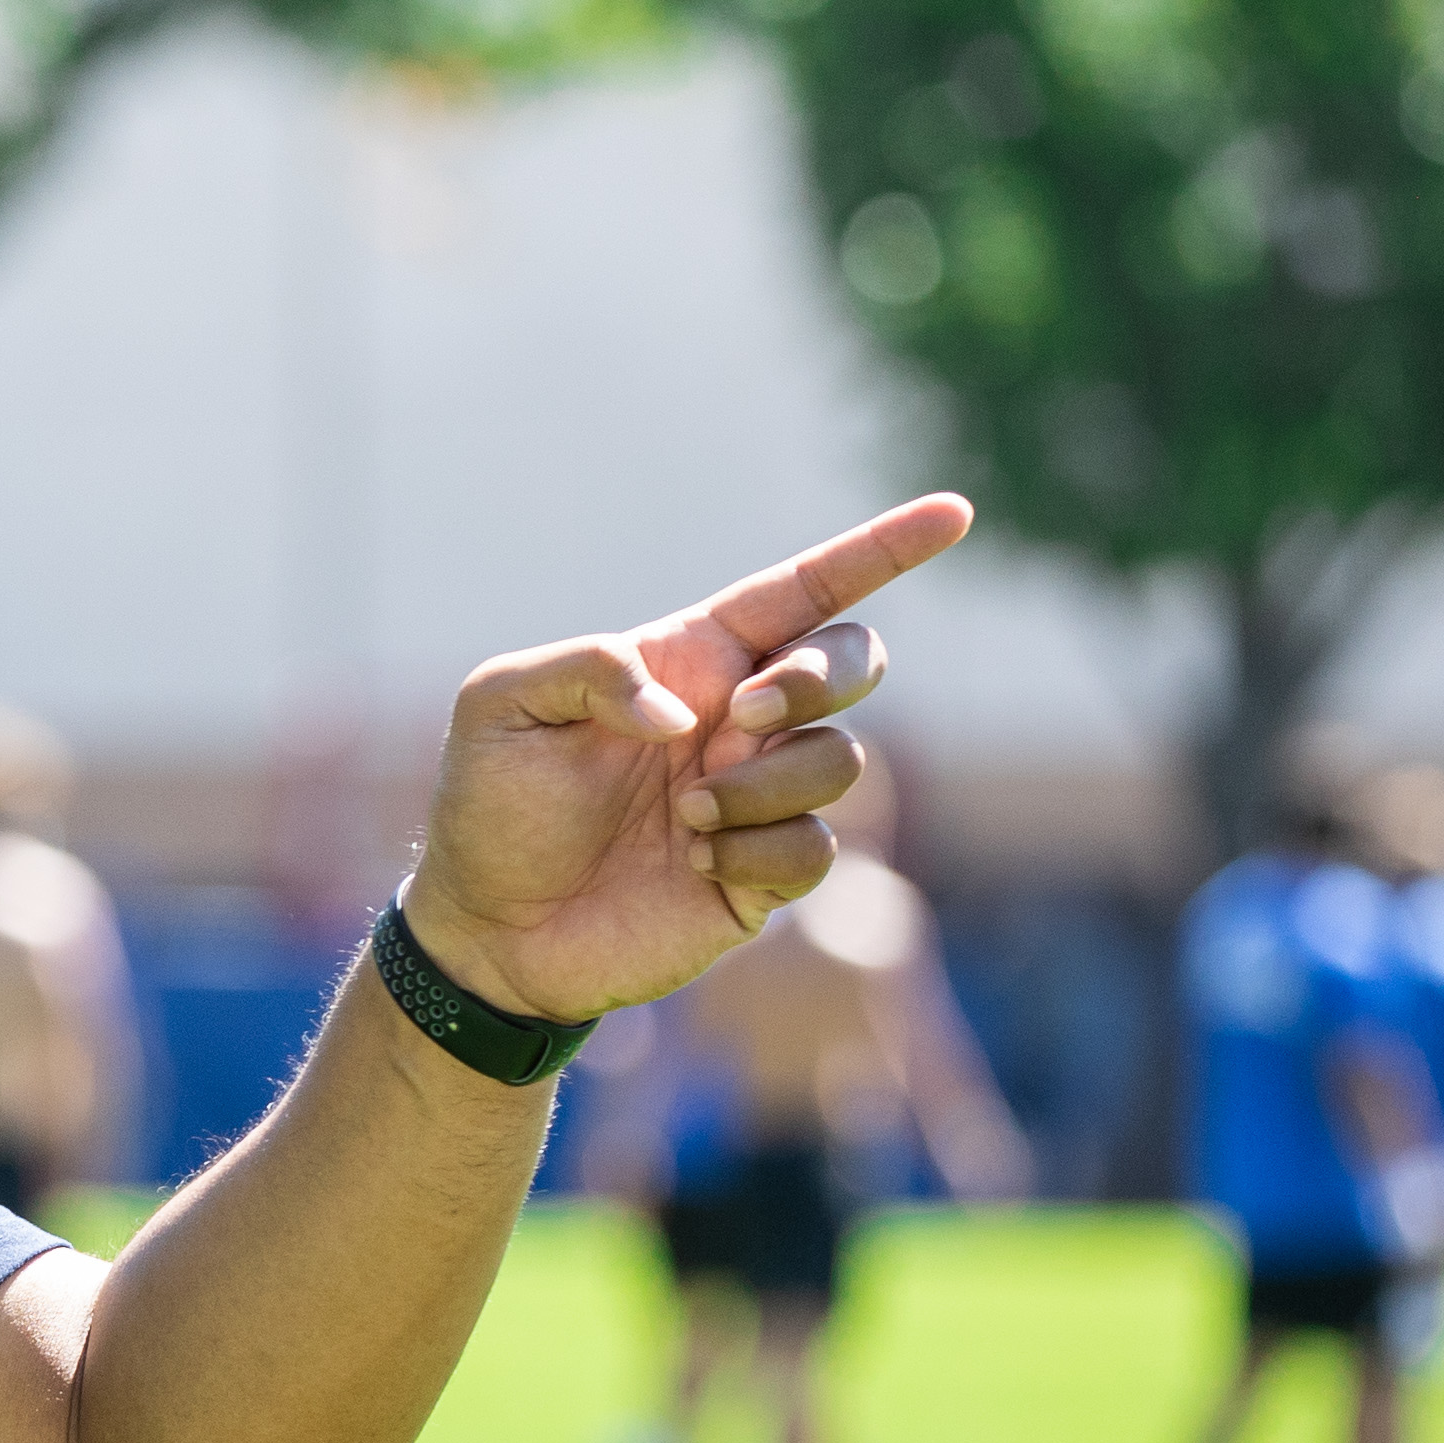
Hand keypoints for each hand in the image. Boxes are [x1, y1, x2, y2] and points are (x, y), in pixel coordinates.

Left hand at [401, 494, 969, 1019]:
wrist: (490, 929)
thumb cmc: (491, 807)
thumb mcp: (501, 708)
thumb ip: (587, 669)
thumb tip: (680, 712)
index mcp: (691, 660)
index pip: (804, 591)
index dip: (881, 550)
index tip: (953, 513)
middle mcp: (741, 721)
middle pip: (853, 662)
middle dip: (819, 678)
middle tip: (743, 714)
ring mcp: (759, 796)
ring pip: (838, 762)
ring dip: (762, 786)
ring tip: (683, 818)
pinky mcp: (765, 876)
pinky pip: (816, 849)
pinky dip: (758, 854)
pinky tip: (694, 866)